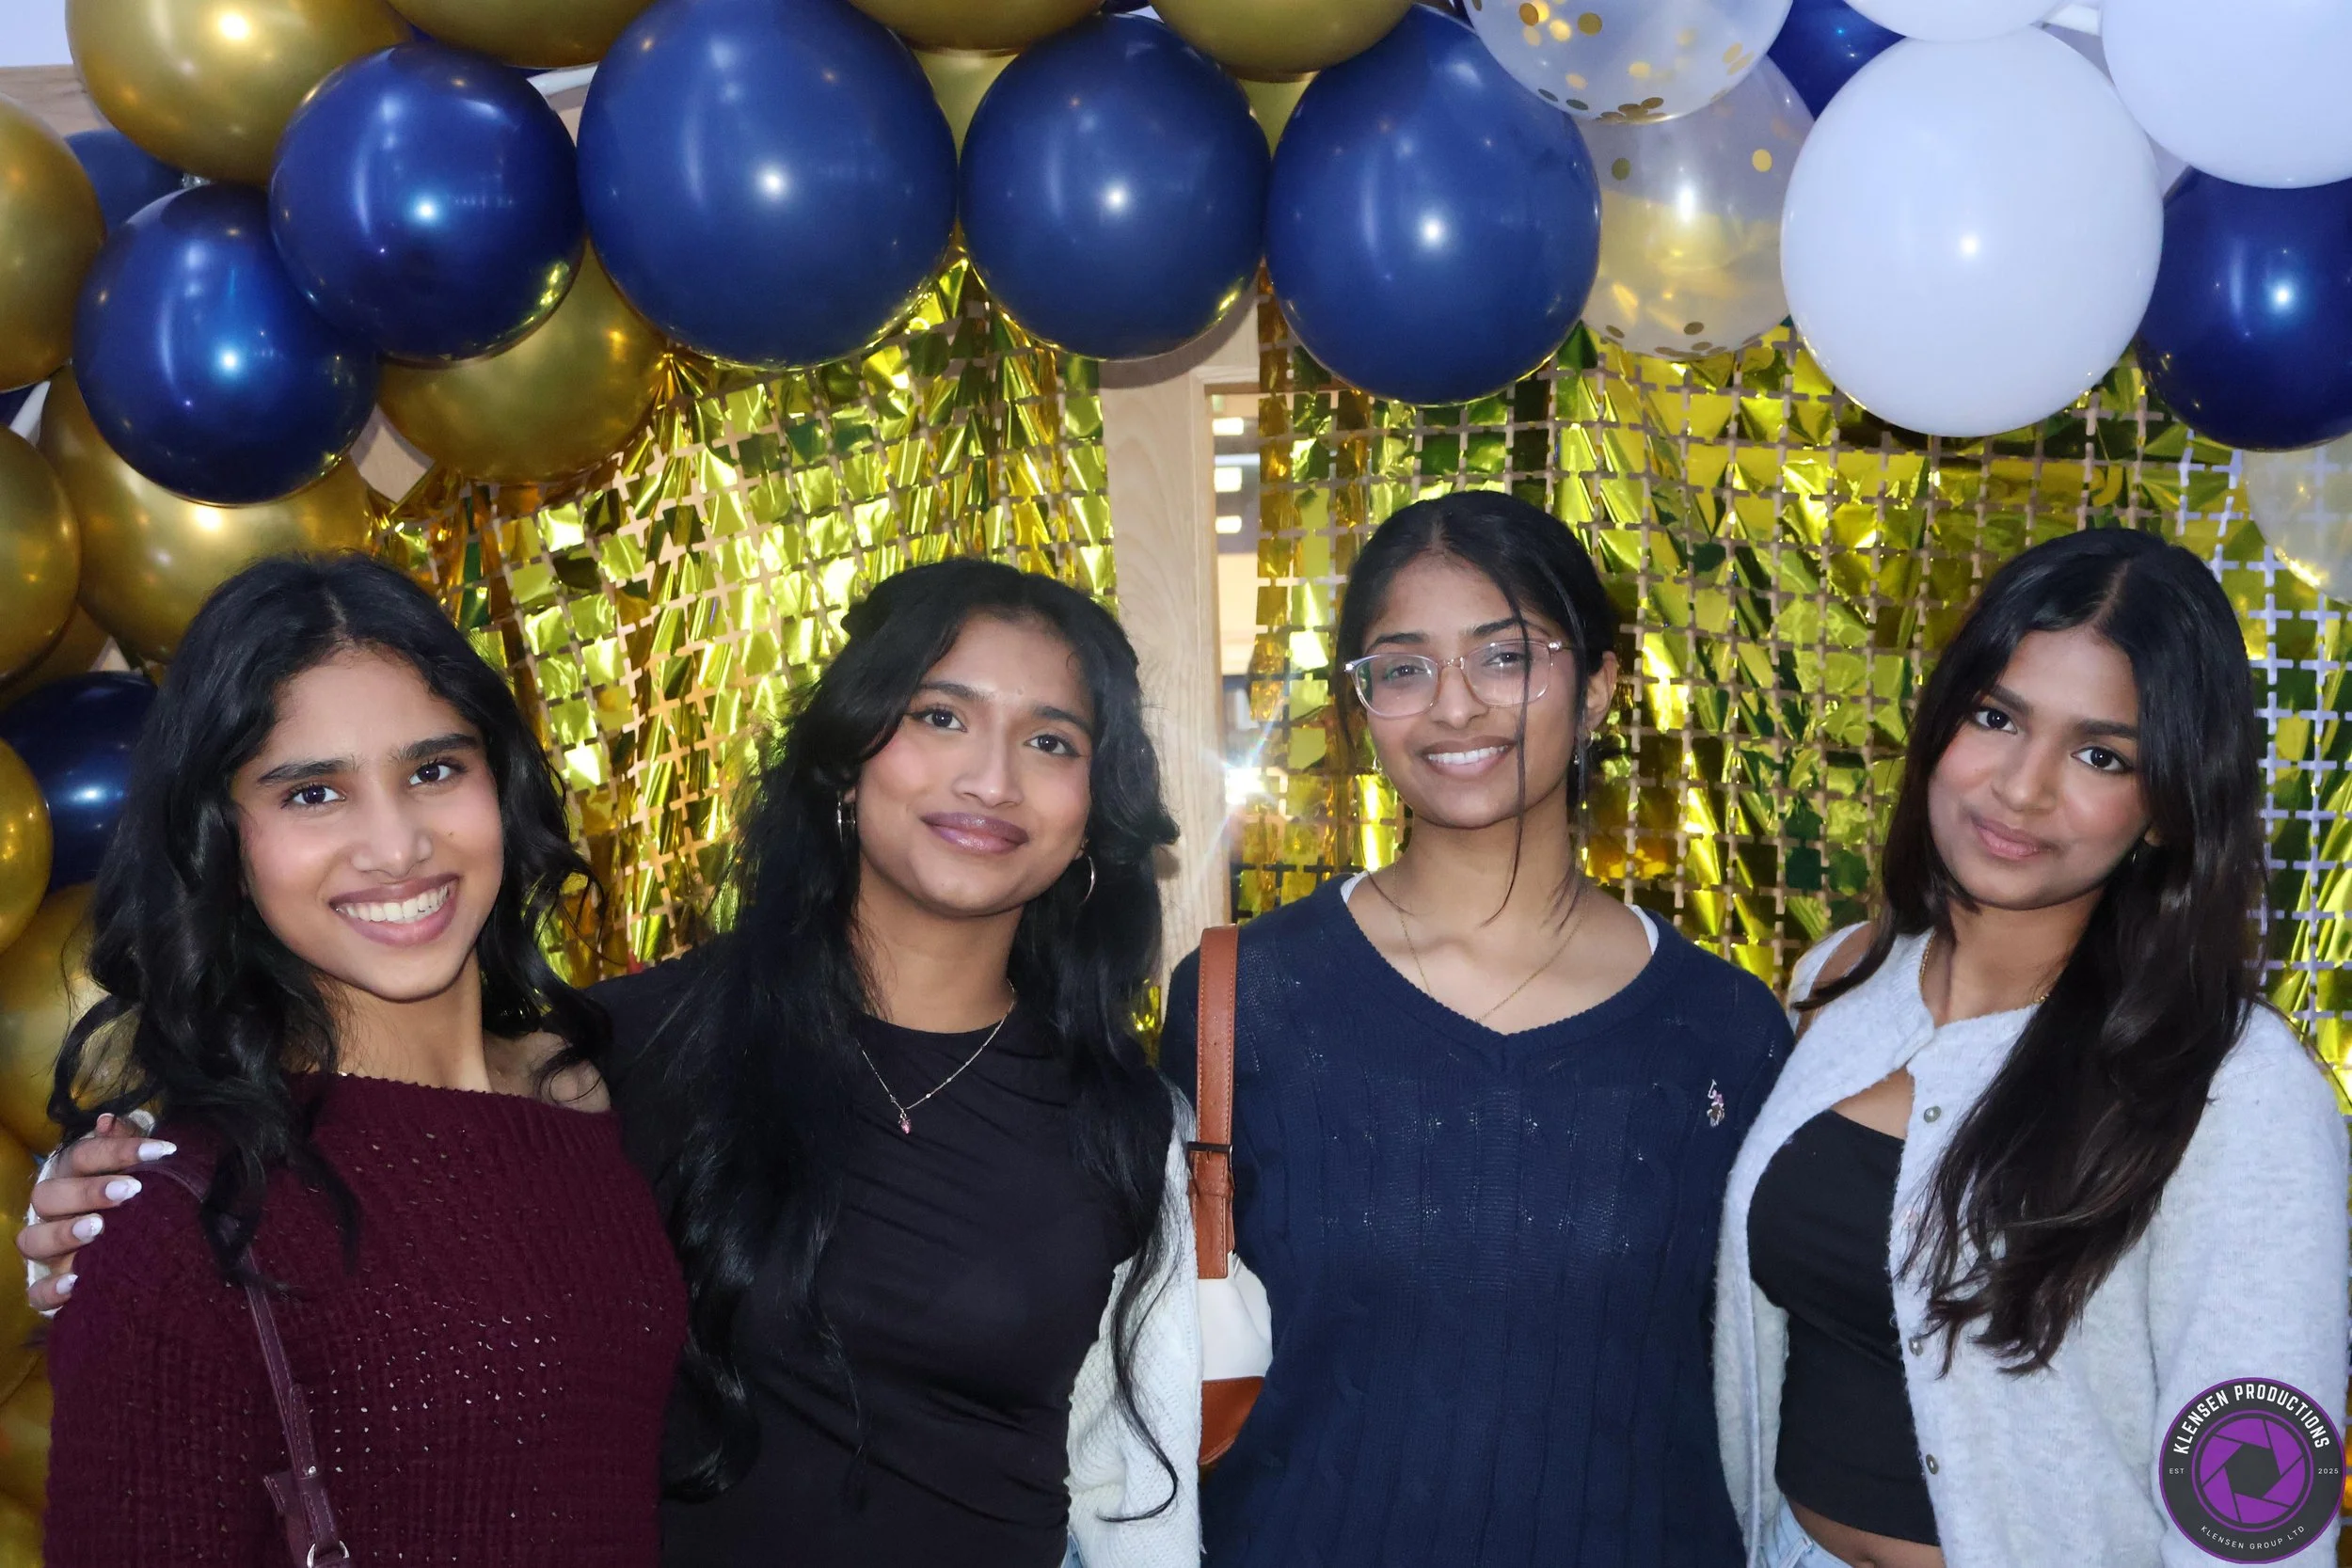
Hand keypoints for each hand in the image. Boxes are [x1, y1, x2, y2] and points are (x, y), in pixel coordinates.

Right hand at [18, 1113, 176, 1311]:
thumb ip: (125, 1143)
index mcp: (72, 1176)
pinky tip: (75, 1284)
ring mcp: (47, 1250)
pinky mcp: (48, 1285)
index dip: (119, 1150)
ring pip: (32, 1239)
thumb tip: (108, 1120)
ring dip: (63, 1233)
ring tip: (99, 1228)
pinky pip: (35, 1292)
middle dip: (87, 1191)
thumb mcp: (136, 1169)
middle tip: (130, 1191)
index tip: (163, 1151)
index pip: (83, 1156)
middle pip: (49, 1195)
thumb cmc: (132, 1200)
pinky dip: (49, 1290)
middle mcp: (53, 1211)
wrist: (133, 1251)